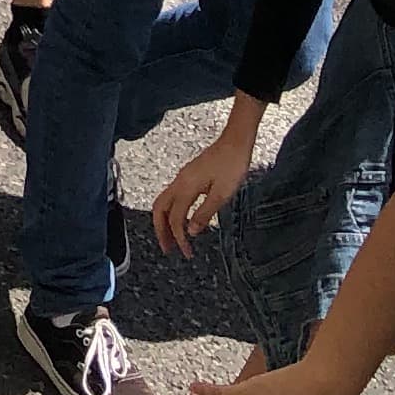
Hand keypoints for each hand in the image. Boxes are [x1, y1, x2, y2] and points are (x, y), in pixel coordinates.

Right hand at [154, 124, 253, 255]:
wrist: (235, 142)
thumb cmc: (232, 166)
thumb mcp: (222, 194)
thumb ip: (205, 213)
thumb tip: (191, 231)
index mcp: (187, 186)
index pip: (175, 218)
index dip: (178, 237)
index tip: (186, 252)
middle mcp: (180, 181)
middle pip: (159, 207)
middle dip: (160, 229)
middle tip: (168, 249)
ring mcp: (183, 177)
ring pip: (164, 200)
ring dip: (165, 221)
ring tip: (172, 238)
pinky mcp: (189, 175)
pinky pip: (172, 195)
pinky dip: (172, 211)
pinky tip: (182, 219)